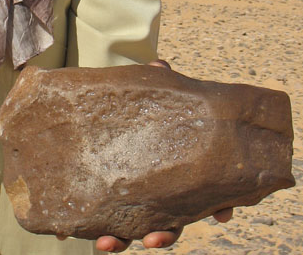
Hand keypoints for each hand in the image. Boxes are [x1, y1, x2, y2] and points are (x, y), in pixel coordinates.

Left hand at [92, 59, 234, 251]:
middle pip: (169, 220)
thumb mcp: (152, 95)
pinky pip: (104, 222)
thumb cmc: (142, 107)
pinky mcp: (108, 200)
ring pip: (134, 227)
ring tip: (107, 245)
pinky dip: (100, 232)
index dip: (216, 207)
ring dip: (122, 240)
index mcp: (177, 169)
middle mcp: (160, 190)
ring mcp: (135, 199)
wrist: (113, 110)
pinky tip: (80, 235)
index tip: (222, 214)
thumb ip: (157, 82)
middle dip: (162, 234)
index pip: (203, 193)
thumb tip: (158, 65)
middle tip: (153, 239)